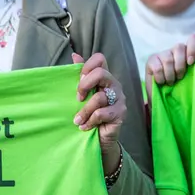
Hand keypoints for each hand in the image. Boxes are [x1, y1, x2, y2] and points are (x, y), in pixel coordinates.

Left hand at [72, 53, 124, 173]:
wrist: (100, 139)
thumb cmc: (90, 115)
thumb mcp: (83, 95)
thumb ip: (81, 76)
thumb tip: (74, 55)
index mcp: (104, 77)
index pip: (100, 59)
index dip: (87, 66)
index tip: (78, 80)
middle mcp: (114, 85)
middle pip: (101, 73)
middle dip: (84, 86)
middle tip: (77, 99)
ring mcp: (119, 99)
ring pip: (99, 97)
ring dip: (84, 111)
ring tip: (77, 121)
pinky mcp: (120, 113)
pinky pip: (101, 113)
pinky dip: (90, 121)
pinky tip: (84, 127)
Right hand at [145, 35, 194, 100]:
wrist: (161, 96)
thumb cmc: (179, 88)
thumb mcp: (191, 80)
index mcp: (188, 52)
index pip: (193, 39)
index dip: (193, 48)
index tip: (191, 63)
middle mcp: (175, 50)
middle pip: (179, 47)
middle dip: (180, 66)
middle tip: (179, 78)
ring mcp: (163, 53)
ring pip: (168, 59)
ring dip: (170, 75)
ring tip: (170, 82)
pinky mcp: (151, 59)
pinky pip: (158, 67)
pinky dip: (161, 77)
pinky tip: (161, 81)